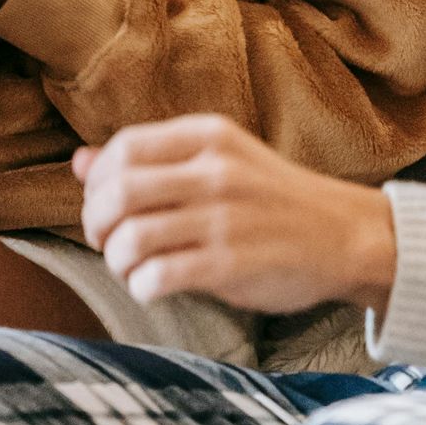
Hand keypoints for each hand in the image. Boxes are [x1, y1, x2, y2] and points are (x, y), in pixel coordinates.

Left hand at [76, 115, 397, 317]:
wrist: (346, 235)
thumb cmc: (273, 200)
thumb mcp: (219, 162)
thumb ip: (152, 162)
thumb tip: (79, 162)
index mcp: (209, 137)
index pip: (124, 146)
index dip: (98, 180)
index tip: (104, 205)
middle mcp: (215, 172)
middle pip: (119, 192)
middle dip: (95, 223)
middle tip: (105, 241)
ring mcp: (225, 219)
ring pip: (132, 238)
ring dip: (117, 261)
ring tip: (131, 267)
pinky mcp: (232, 264)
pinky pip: (159, 277)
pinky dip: (141, 287)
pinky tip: (153, 287)